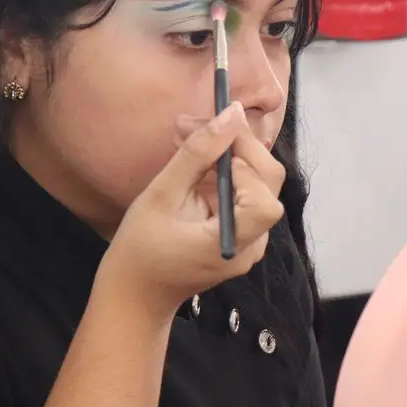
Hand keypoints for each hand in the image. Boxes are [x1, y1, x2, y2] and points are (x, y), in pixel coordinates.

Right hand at [102, 102, 284, 318]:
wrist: (137, 293)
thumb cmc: (140, 249)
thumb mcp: (162, 196)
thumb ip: (197, 154)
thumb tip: (231, 114)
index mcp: (232, 243)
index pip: (264, 194)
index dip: (245, 160)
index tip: (212, 137)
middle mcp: (253, 245)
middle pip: (268, 182)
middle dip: (237, 146)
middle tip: (193, 124)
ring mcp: (252, 243)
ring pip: (259, 184)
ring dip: (229, 156)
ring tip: (188, 138)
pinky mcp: (244, 236)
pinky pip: (246, 195)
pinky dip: (226, 174)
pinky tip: (197, 165)